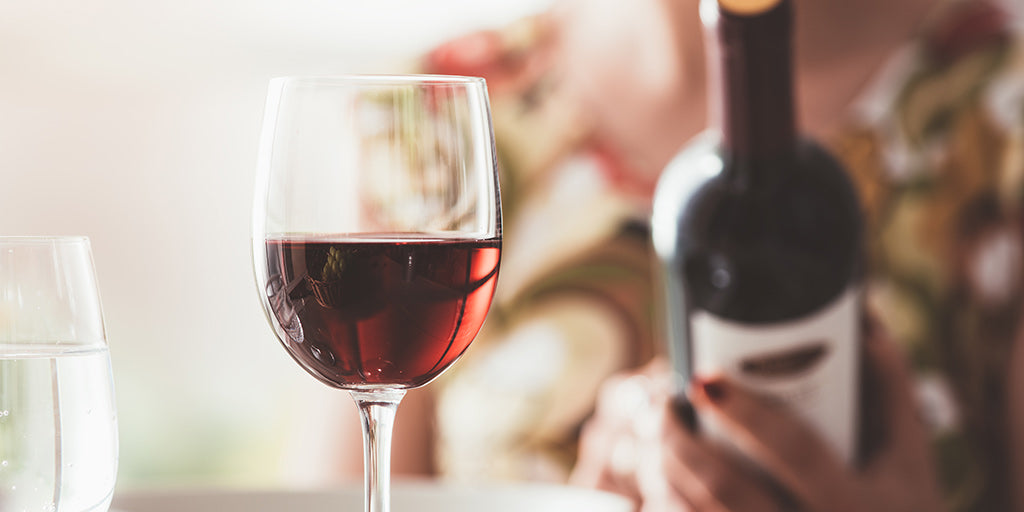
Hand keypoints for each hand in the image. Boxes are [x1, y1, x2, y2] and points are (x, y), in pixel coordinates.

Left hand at [572, 325, 945, 510]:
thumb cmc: (903, 510)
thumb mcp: (910, 458)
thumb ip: (890, 388)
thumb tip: (863, 321)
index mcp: (854, 503)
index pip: (794, 450)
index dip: (748, 412)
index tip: (705, 378)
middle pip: (728, 488)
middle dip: (683, 443)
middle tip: (665, 407)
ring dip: (670, 472)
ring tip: (663, 435)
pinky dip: (674, 504)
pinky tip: (670, 480)